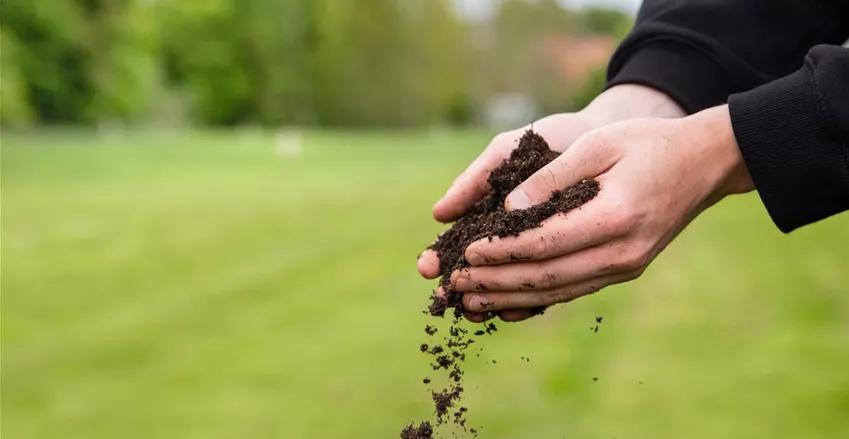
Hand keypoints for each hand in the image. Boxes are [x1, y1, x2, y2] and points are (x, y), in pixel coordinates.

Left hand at [448, 105, 753, 320]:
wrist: (703, 164)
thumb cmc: (648, 144)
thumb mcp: (599, 144)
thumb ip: (551, 177)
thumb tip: (507, 207)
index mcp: (614, 217)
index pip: (544, 243)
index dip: (501, 251)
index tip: (466, 252)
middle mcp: (621, 253)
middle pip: (546, 277)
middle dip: (496, 282)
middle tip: (455, 284)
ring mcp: (625, 267)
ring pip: (557, 292)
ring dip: (510, 298)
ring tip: (470, 301)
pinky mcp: (623, 270)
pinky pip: (573, 290)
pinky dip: (536, 299)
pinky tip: (507, 303)